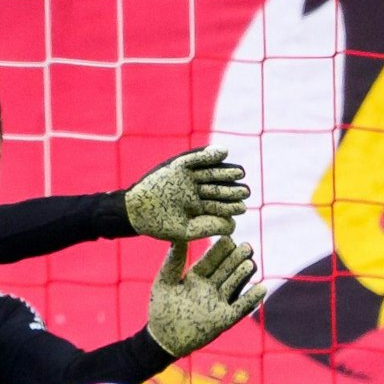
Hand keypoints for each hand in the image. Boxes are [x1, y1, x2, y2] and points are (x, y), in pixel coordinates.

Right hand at [124, 147, 249, 241]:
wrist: (136, 213)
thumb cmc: (160, 225)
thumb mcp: (187, 231)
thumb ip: (210, 227)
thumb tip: (233, 225)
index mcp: (197, 206)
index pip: (218, 204)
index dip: (230, 206)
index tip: (242, 207)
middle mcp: (194, 190)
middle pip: (217, 187)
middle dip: (231, 189)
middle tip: (246, 191)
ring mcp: (186, 177)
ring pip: (210, 172)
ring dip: (225, 172)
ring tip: (240, 173)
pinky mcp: (177, 166)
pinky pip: (195, 158)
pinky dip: (209, 154)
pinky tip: (224, 153)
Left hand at [145, 237, 268, 356]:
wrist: (163, 340)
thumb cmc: (160, 310)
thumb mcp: (164, 281)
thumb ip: (174, 260)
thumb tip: (179, 237)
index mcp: (196, 277)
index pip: (210, 260)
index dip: (219, 250)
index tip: (228, 237)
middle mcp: (209, 288)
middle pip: (225, 270)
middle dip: (235, 258)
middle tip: (246, 246)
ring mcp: (218, 302)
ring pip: (234, 285)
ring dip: (243, 275)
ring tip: (250, 263)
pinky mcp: (224, 319)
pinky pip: (240, 308)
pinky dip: (251, 299)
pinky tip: (261, 288)